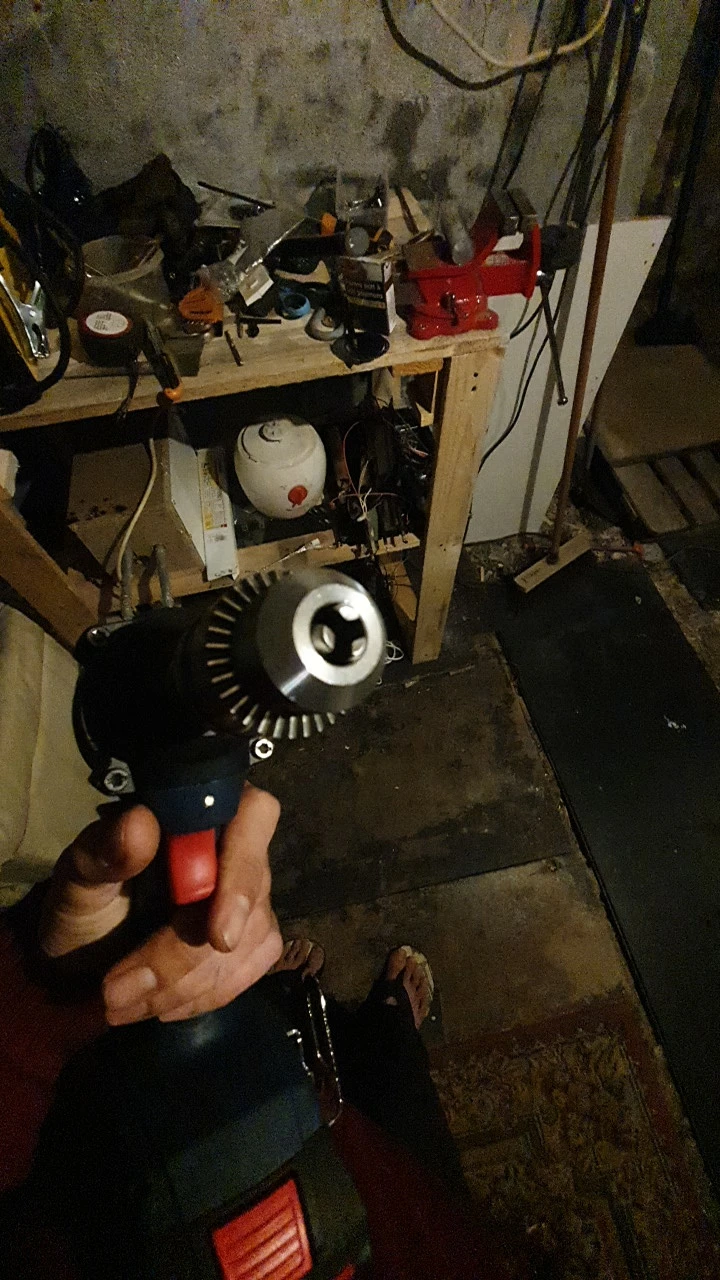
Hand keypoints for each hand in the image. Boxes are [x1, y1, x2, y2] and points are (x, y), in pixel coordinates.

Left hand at [39, 784, 282, 1024]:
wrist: (83, 961)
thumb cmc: (82, 908)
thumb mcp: (77, 880)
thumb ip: (103, 851)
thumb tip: (139, 824)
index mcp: (196, 812)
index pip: (253, 818)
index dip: (242, 874)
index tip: (215, 936)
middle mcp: (234, 845)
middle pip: (250, 893)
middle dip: (186, 955)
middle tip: (120, 990)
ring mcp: (250, 893)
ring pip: (250, 940)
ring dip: (186, 984)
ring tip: (122, 1003)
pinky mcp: (253, 936)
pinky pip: (251, 969)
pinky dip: (204, 996)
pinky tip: (162, 1004)